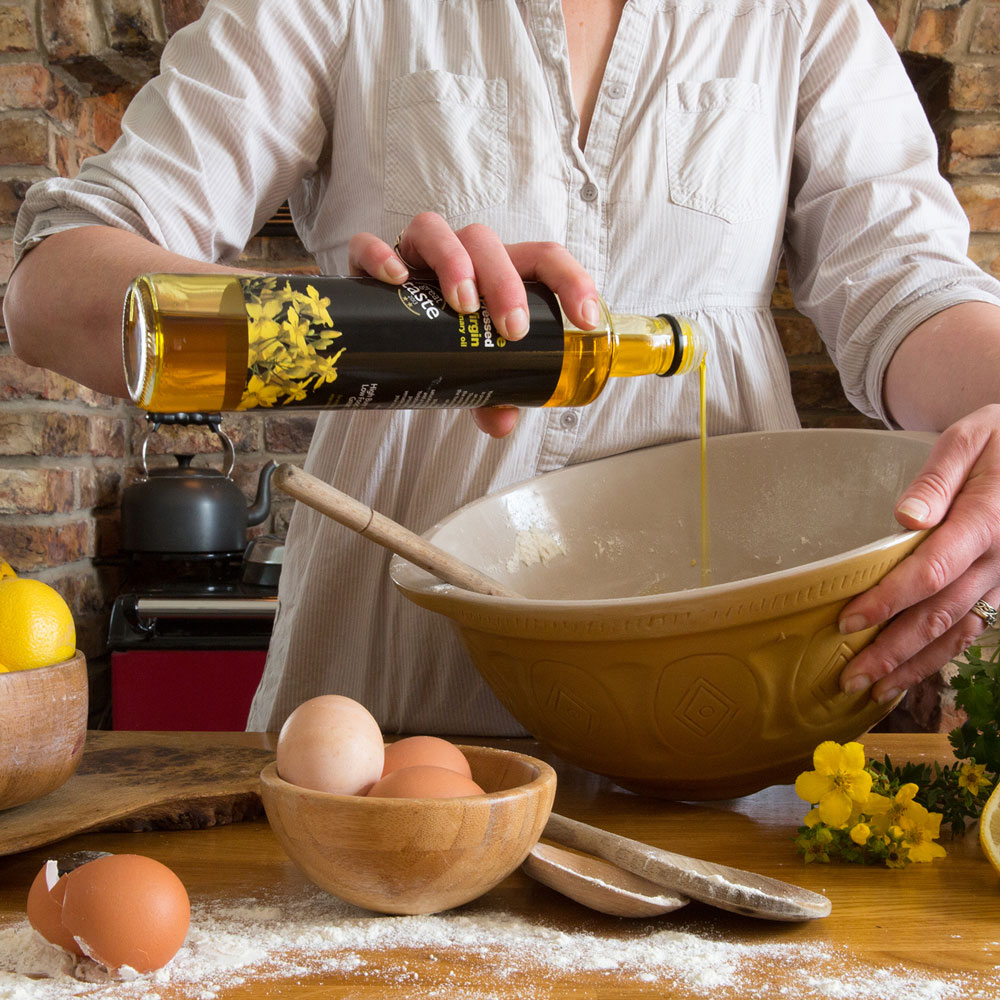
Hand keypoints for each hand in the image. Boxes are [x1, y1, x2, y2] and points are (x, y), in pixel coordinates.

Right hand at [348, 213, 600, 436]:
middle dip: (506, 283)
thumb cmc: (443, 345)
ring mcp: (414, 255)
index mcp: (498, 274)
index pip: (542, 259)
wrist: (385, 340)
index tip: (583, 319)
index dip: (571, 281)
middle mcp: (459, 256)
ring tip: (463, 305)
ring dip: (454, 263)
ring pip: (435, 230)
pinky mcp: (369, 263)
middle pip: (486, 242)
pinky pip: (369, 246)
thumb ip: (492, 394)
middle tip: (512, 330)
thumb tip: (502, 421)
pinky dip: (381, 256)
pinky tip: (396, 279)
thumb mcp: (475, 372)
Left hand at [838, 404, 999, 703]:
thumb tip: (906, 516)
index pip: (932, 570)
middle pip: (941, 613)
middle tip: (849, 677)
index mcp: (989, 520)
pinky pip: (974, 628)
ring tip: (872, 689)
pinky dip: (941, 655)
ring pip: (958, 631)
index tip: (848, 621)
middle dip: (893, 650)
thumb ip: (938, 478)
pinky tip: (910, 673)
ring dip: (915, 664)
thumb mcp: (971, 438)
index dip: (889, 599)